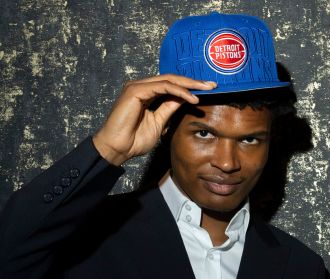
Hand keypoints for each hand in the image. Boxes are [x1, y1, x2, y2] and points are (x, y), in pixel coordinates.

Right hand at [92, 75, 215, 165]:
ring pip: (168, 80)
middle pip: (172, 79)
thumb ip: (169, 108)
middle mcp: (141, 86)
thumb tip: (185, 99)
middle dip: (193, 82)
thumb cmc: (134, 139)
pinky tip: (191, 98)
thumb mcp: (159, 122)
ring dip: (189, 84)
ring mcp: (137, 87)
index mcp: (146, 93)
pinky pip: (162, 87)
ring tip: (206, 89)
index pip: (171, 85)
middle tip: (212, 84)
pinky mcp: (135, 90)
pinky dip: (178, 91)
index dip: (190, 86)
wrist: (117, 149)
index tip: (208, 90)